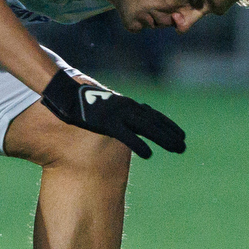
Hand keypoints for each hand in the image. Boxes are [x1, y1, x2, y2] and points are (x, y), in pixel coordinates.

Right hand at [39, 70, 185, 158]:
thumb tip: (118, 121)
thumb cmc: (80, 100)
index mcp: (125, 105)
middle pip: (153, 122)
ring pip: (146, 127)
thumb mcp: (102, 105)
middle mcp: (125, 108)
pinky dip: (138, 144)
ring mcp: (117, 114)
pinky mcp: (106, 122)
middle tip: (184, 146)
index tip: (180, 134)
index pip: (152, 115)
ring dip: (164, 138)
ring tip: (178, 149)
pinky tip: (148, 155)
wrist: (64, 94)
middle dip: (170, 134)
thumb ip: (113, 113)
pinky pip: (125, 135)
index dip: (167, 125)